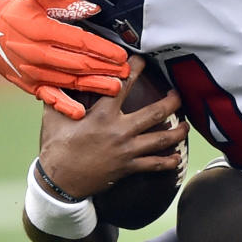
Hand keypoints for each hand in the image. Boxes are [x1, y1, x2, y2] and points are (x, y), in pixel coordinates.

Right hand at [0, 0, 130, 118]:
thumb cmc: (17, 14)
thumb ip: (66, 3)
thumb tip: (92, 8)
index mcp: (41, 30)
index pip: (78, 42)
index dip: (102, 49)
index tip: (120, 55)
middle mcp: (36, 53)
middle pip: (78, 63)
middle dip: (104, 69)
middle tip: (125, 72)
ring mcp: (33, 71)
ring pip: (68, 81)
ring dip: (94, 85)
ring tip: (115, 87)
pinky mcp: (29, 84)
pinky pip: (49, 96)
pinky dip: (64, 105)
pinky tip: (80, 111)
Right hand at [38, 59, 188, 200]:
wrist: (59, 182)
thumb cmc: (56, 148)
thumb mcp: (54, 117)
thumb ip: (61, 96)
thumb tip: (59, 77)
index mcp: (102, 115)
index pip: (123, 85)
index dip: (135, 69)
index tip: (143, 60)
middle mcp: (119, 131)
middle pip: (155, 113)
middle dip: (172, 102)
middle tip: (178, 94)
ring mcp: (127, 151)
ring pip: (161, 140)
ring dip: (178, 132)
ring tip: (186, 125)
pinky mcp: (128, 168)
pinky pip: (154, 165)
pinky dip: (168, 162)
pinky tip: (178, 157)